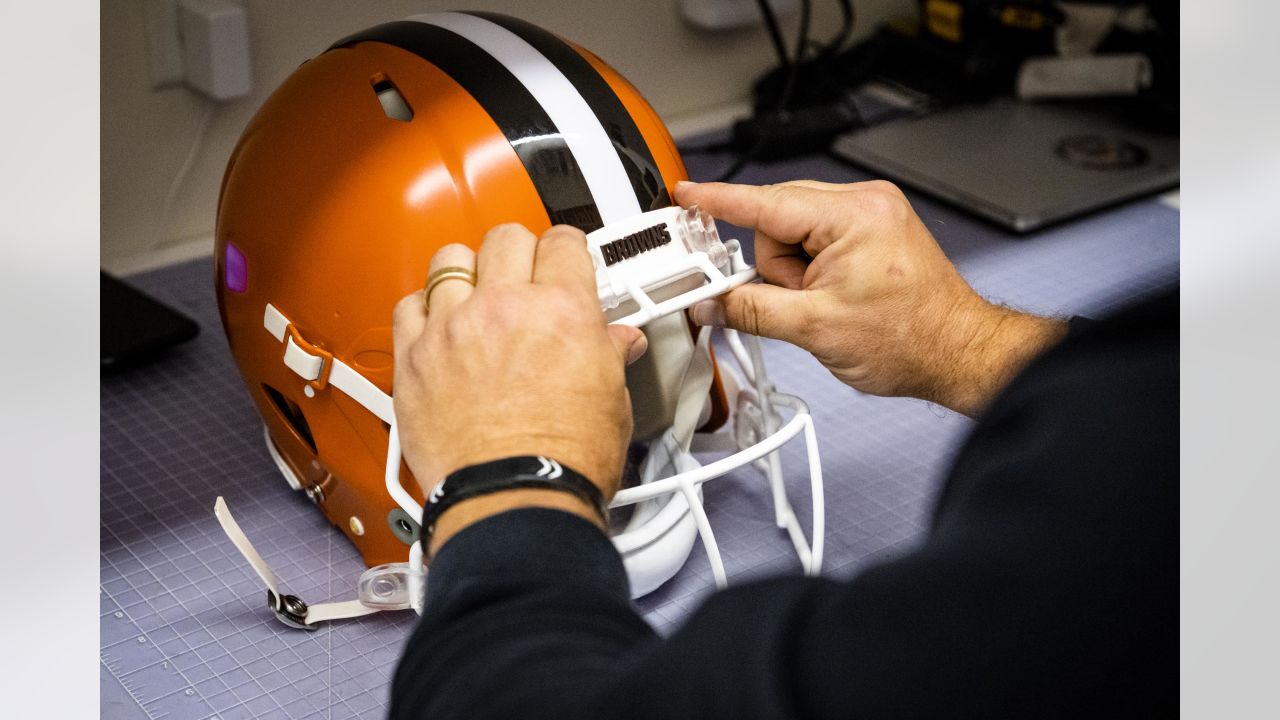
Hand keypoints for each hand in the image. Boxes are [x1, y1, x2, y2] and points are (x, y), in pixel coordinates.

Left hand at [392, 224, 646, 553]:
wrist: (516, 501)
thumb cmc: (566, 462)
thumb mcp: (612, 399)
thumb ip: (608, 355)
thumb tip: (618, 341)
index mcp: (563, 310)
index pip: (563, 242)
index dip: (566, 252)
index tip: (562, 263)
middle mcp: (504, 308)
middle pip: (505, 238)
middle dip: (519, 254)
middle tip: (522, 279)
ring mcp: (453, 328)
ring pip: (448, 259)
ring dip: (466, 273)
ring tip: (474, 297)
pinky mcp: (414, 358)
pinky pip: (406, 306)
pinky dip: (422, 310)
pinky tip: (437, 327)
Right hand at [676, 179, 1064, 416]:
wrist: (956, 353)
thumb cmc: (911, 339)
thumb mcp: (815, 330)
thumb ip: (751, 310)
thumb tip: (712, 303)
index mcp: (853, 215)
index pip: (765, 202)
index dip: (718, 201)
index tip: (687, 194)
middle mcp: (865, 203)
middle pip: (777, 219)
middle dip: (776, 265)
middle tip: (795, 300)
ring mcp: (872, 214)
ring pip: (793, 232)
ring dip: (794, 272)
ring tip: (825, 303)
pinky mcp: (873, 229)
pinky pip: (816, 238)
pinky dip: (811, 268)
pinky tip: (830, 295)